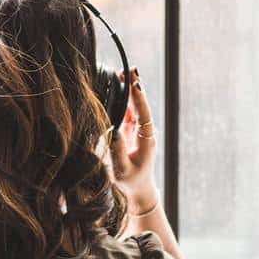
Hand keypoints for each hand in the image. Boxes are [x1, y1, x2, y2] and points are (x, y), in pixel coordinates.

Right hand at [105, 66, 158, 211]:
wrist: (139, 189)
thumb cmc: (130, 182)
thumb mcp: (122, 169)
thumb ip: (117, 151)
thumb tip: (112, 130)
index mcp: (147, 140)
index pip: (144, 115)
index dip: (139, 99)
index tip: (135, 85)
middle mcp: (146, 131)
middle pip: (141, 105)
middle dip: (136, 87)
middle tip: (130, 69)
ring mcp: (140, 130)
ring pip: (136, 106)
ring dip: (130, 90)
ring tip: (123, 72)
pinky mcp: (132, 130)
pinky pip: (129, 111)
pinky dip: (124, 98)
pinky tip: (119, 86)